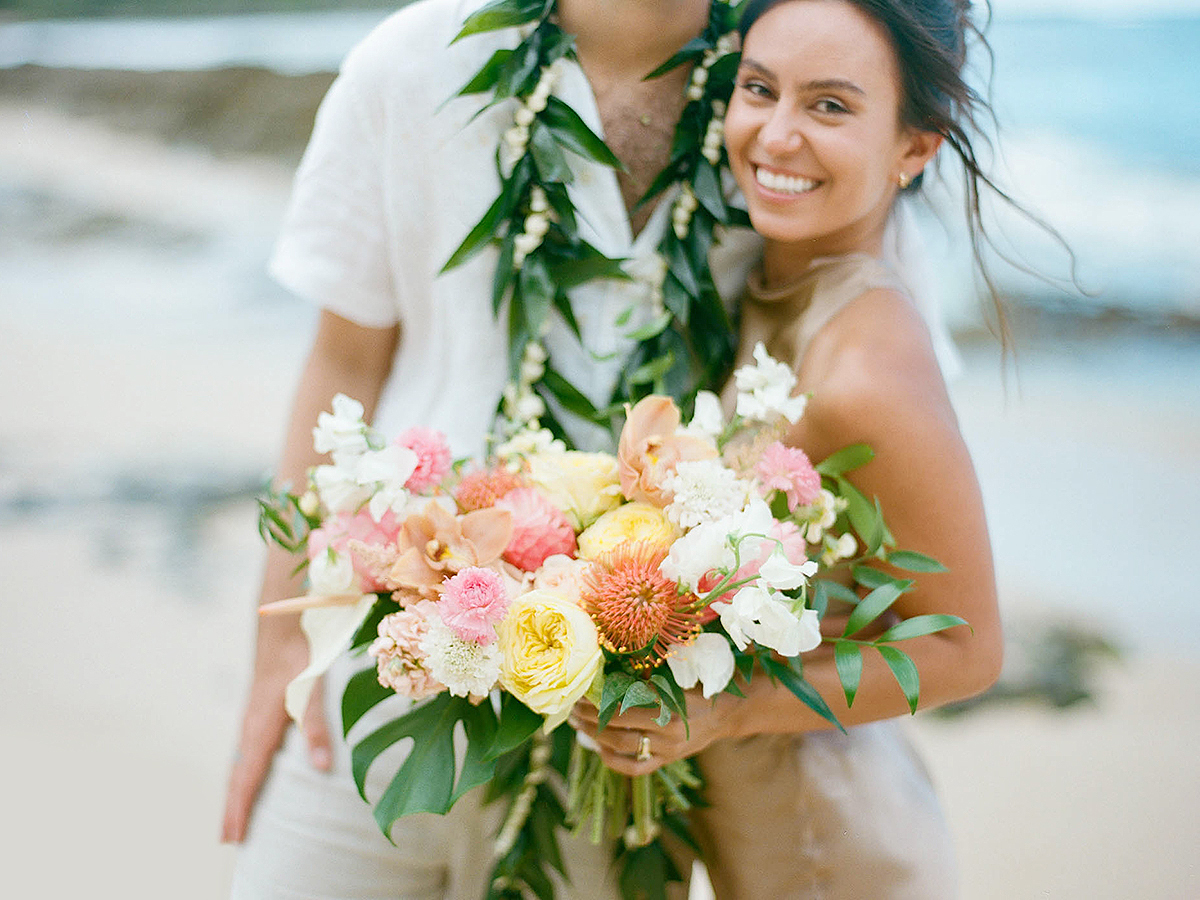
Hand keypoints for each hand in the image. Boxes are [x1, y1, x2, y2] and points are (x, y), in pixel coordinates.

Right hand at [220, 617, 331, 842]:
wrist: (282, 625)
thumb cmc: (299, 656)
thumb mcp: (311, 690)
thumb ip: (315, 727)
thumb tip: (322, 766)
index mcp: (260, 728)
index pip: (247, 777)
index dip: (241, 808)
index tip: (234, 837)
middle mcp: (250, 726)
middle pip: (237, 775)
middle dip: (233, 807)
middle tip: (229, 838)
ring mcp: (251, 717)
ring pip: (239, 762)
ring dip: (236, 789)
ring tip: (235, 814)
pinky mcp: (257, 709)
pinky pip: (244, 749)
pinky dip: (242, 769)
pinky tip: (248, 770)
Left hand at [569, 688, 738, 776]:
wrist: (726, 713)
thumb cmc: (697, 688)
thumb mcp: (673, 679)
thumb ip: (644, 678)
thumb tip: (607, 671)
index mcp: (669, 708)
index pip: (622, 708)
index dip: (597, 703)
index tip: (580, 694)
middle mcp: (667, 734)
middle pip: (618, 729)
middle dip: (590, 719)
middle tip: (572, 709)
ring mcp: (667, 751)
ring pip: (623, 749)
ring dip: (595, 737)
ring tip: (579, 725)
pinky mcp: (667, 761)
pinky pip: (635, 768)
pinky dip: (613, 761)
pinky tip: (599, 749)